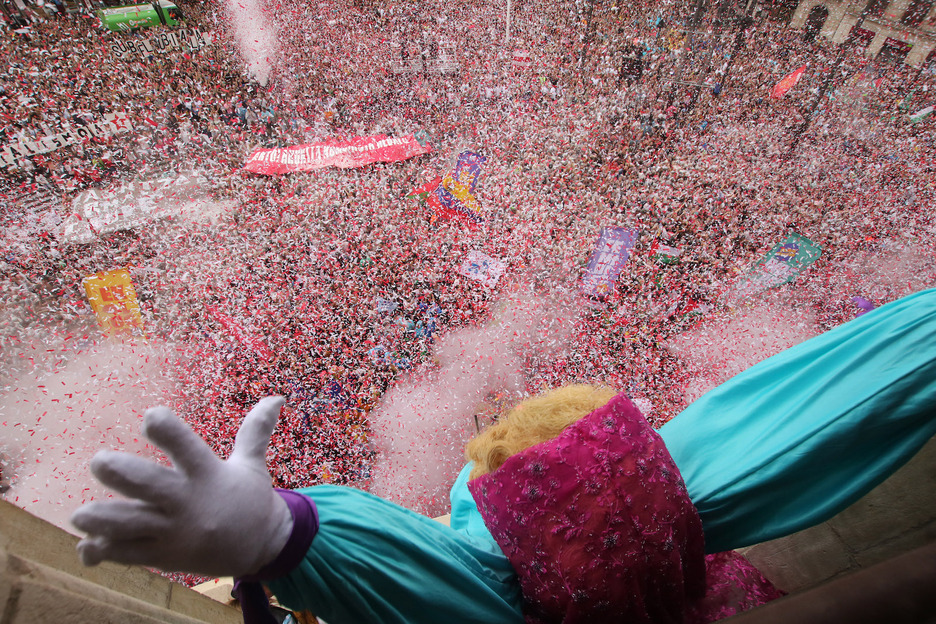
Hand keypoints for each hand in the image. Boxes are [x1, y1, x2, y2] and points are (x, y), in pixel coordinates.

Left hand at [71, 396, 292, 577]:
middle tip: (99, 461)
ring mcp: (173, 531)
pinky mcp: (163, 555)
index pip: (186, 447)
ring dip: (103, 520)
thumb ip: (255, 431)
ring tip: (80, 515)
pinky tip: (87, 545)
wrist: (262, 548)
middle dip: (122, 474)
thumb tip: (276, 397)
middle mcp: (188, 501)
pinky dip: (102, 552)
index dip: (168, 431)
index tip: (151, 416)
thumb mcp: (252, 464)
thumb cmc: (251, 500)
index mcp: (208, 474)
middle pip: (150, 486)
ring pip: (131, 525)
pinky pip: (127, 554)